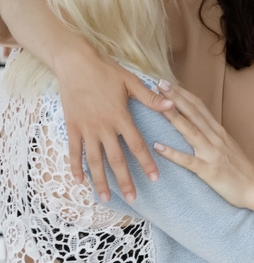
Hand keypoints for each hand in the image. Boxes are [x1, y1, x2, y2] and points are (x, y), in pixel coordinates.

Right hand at [55, 45, 173, 202]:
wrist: (75, 64)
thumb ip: (151, 98)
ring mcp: (86, 129)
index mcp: (121, 117)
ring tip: (104, 198)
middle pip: (116, 159)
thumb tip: (173, 106)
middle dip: (124, 180)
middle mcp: (103, 127)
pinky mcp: (72, 127)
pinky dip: (75, 166)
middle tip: (133, 198)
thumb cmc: (106, 71)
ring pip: (94, 160)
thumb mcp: (132, 82)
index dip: (146, 163)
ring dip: (99, 180)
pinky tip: (79, 182)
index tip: (154, 178)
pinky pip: (74, 151)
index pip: (137, 145)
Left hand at [152, 81, 253, 208]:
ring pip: (190, 131)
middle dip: (176, 97)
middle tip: (160, 83)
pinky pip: (188, 161)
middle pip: (194, 113)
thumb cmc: (241, 169)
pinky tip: (158, 147)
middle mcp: (215, 138)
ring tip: (157, 105)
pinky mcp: (209, 171)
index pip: (199, 107)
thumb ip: (214, 135)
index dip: (184, 94)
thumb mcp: (228, 146)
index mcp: (218, 131)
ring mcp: (212, 153)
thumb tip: (199, 126)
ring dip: (174, 117)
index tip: (169, 83)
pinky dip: (172, 153)